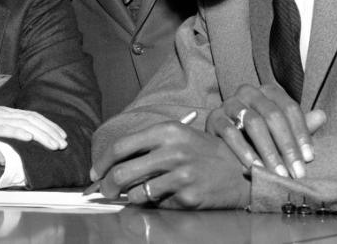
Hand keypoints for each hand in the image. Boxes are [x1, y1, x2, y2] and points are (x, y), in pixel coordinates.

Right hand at [0, 106, 66, 149]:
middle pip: (32, 120)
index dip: (50, 126)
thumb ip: (19, 134)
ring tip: (52, 145)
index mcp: (8, 112)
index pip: (34, 116)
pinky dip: (19, 133)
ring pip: (23, 124)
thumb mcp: (4, 136)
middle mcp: (2, 112)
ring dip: (41, 135)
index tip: (63, 136)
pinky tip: (29, 138)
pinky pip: (6, 128)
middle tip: (62, 144)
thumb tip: (43, 141)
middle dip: (49, 133)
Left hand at [91, 121, 250, 209]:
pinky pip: (156, 205)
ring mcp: (181, 175)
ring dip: (131, 197)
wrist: (240, 170)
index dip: (102, 162)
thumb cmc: (204, 153)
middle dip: (107, 186)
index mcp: (167, 131)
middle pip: (122, 172)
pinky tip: (167, 196)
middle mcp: (172, 151)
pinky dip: (155, 204)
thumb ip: (147, 146)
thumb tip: (112, 165)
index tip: (95, 173)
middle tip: (106, 191)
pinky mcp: (188, 196)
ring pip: (136, 193)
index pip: (121, 146)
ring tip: (141, 193)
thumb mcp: (179, 137)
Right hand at [205, 84, 326, 178]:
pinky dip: (243, 150)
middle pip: (273, 115)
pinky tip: (254, 167)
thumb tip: (323, 116)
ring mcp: (230, 103)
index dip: (301, 133)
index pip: (289, 108)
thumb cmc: (258, 135)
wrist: (222, 139)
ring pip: (253, 123)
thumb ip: (299, 125)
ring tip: (277, 173)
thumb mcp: (280, 130)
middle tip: (295, 172)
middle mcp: (249, 91)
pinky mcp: (214, 117)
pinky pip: (229, 132)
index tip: (309, 158)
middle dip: (286, 146)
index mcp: (268, 91)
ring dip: (268, 151)